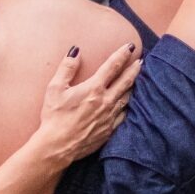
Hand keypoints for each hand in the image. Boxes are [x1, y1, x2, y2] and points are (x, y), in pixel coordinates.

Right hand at [31, 43, 140, 170]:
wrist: (58, 146)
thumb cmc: (54, 117)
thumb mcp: (55, 88)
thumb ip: (67, 68)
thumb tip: (75, 51)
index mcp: (94, 88)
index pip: (113, 66)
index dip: (122, 54)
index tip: (130, 47)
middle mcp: (106, 101)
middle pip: (126, 81)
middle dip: (134, 69)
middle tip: (140, 61)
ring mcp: (110, 117)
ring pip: (127, 98)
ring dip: (132, 87)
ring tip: (136, 81)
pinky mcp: (109, 130)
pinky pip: (124, 116)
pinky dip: (127, 107)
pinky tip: (127, 105)